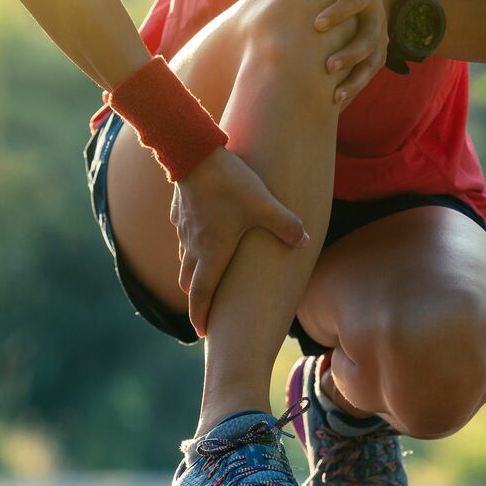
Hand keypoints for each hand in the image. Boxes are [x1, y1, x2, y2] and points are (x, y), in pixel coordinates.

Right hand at [170, 147, 309, 336]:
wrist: (192, 152)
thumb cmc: (229, 183)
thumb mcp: (263, 204)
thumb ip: (285, 224)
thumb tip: (305, 241)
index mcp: (212, 253)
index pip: (202, 295)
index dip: (201, 316)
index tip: (203, 333)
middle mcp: (194, 247)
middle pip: (190, 282)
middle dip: (197, 299)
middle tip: (206, 310)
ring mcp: (184, 230)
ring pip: (185, 260)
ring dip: (194, 272)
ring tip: (206, 277)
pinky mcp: (180, 212)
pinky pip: (184, 236)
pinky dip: (191, 245)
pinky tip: (203, 235)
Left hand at [266, 0, 393, 111]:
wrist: (370, 1)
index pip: (355, 1)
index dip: (339, 12)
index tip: (317, 25)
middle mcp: (377, 18)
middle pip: (370, 38)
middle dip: (351, 53)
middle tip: (328, 67)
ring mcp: (380, 41)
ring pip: (372, 64)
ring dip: (355, 80)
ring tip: (335, 96)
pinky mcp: (377, 59)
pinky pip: (367, 79)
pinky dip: (352, 92)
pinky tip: (334, 106)